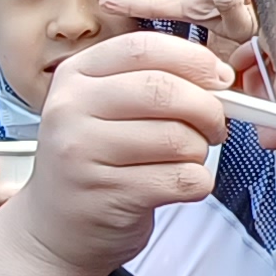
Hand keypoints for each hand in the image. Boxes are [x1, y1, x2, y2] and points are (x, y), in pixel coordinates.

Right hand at [0, 27, 228, 275]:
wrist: (56, 226)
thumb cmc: (92, 161)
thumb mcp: (104, 107)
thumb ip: (151, 82)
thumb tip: (218, 78)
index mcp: (75, 77)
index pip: (143, 49)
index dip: (193, 60)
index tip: (219, 78)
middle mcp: (70, 111)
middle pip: (163, 91)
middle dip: (207, 109)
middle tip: (214, 125)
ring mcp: (83, 155)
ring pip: (178, 139)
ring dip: (200, 152)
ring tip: (187, 159)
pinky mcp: (107, 197)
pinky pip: (181, 180)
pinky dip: (197, 183)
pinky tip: (179, 185)